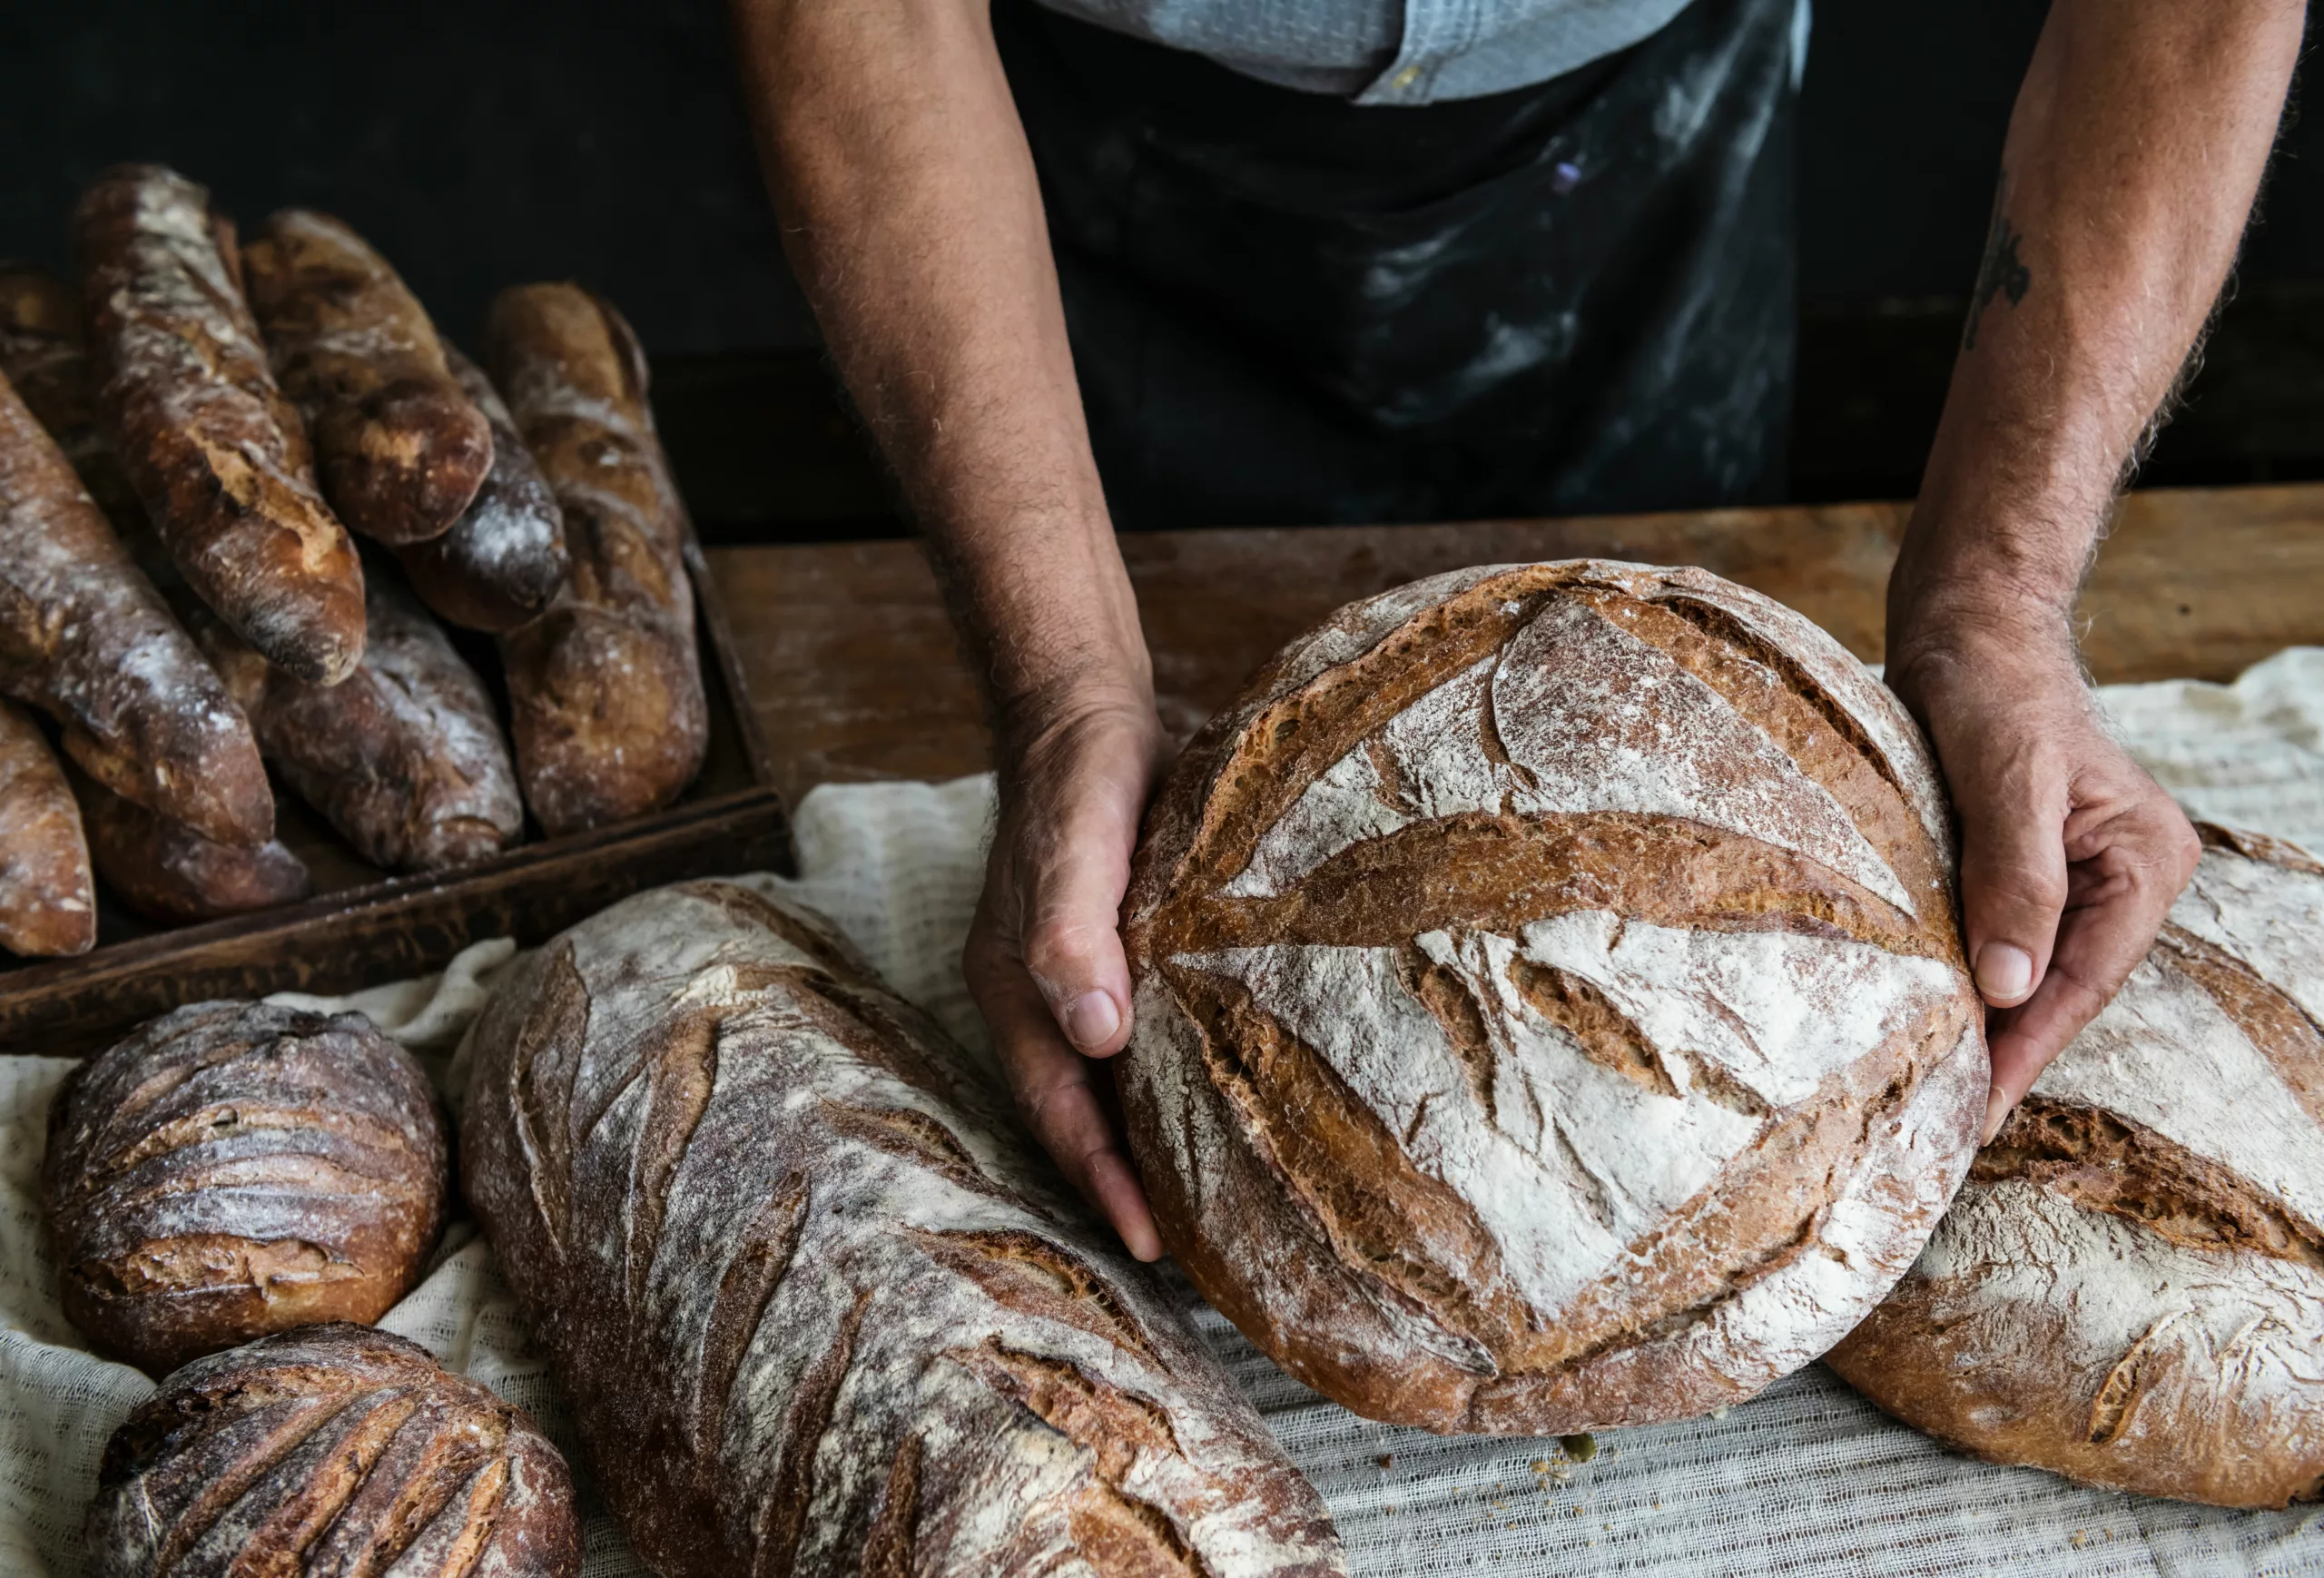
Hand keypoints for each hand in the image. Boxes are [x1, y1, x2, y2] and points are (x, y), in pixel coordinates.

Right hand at [964, 683, 1171, 1258]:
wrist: (1093, 711)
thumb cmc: (1077, 778)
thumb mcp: (1074, 846)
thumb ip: (1075, 933)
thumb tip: (1098, 1036)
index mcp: (1017, 992)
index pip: (1060, 1111)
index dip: (1103, 1180)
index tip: (1153, 1244)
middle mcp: (1047, 1000)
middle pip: (1084, 1115)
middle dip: (1130, 1184)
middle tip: (1198, 1254)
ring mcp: (1088, 981)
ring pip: (1120, 1085)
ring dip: (1159, 1140)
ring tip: (1222, 1203)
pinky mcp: (1134, 954)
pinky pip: (1155, 1038)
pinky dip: (1182, 1080)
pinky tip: (1235, 1100)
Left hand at [1887, 608, 2200, 1142]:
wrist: (1964, 626)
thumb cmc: (1992, 685)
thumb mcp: (2006, 777)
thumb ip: (2015, 879)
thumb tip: (2010, 987)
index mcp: (2144, 859)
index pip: (2084, 979)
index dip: (2027, 1048)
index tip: (1976, 1108)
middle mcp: (2125, 875)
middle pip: (2061, 986)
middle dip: (2005, 1048)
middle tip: (1940, 1118)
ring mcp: (2079, 874)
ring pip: (2030, 970)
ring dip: (1984, 1022)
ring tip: (1930, 1087)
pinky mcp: (2027, 866)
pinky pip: (2002, 938)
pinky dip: (1968, 978)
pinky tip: (1930, 1016)